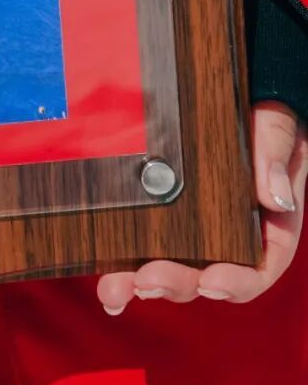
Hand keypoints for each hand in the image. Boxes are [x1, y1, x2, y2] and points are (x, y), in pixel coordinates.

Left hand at [97, 100, 306, 312]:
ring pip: (171, 271)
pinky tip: (108, 287)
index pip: (258, 268)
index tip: (210, 282)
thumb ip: (275, 152)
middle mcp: (230, 238)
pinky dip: (125, 271)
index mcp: (267, 226)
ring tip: (116, 288)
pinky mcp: (160, 221)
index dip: (235, 282)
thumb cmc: (260, 114)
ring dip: (142, 283)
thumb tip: (276, 197)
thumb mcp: (274, 126)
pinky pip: (143, 251)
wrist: (232, 97)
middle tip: (147, 280)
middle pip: (206, 277)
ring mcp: (192, 233)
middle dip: (176, 284)